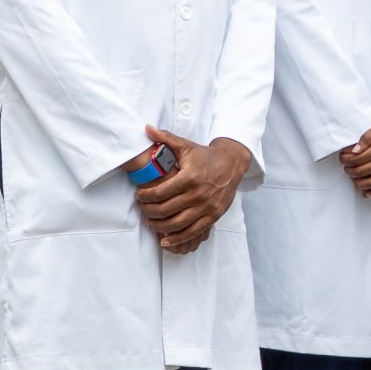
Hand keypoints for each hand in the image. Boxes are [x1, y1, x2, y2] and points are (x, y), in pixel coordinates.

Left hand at [135, 126, 250, 252]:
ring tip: (150, 223)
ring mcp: (207, 207)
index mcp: (190, 177)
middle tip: (142, 210)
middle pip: (166, 210)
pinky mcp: (213, 216)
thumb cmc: (204, 156)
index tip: (139, 196)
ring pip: (178, 224)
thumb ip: (165, 138)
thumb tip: (146, 128)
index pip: (161, 192)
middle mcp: (199, 194)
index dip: (145, 197)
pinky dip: (177, 238)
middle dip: (149, 212)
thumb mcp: (185, 145)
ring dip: (160, 227)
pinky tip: (165, 240)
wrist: (231, 164)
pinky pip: (193, 232)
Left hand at [340, 114, 370, 202]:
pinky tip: (370, 192)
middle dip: (350, 171)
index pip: (357, 159)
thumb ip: (367, 137)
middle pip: (362, 172)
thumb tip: (355, 150)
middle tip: (346, 168)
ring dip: (360, 184)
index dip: (346, 160)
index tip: (343, 158)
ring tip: (355, 179)